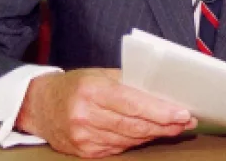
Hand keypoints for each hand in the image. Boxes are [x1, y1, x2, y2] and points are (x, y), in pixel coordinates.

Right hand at [15, 68, 196, 157]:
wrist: (39, 105)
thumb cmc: (75, 86)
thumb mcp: (99, 74)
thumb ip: (128, 81)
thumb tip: (162, 91)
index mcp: (91, 90)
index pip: (132, 103)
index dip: (160, 111)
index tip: (182, 113)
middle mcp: (85, 115)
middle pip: (134, 125)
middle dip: (164, 125)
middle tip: (186, 122)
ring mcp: (83, 137)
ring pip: (129, 139)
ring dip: (154, 134)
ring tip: (174, 128)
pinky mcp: (84, 151)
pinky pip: (119, 147)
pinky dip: (136, 141)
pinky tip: (149, 134)